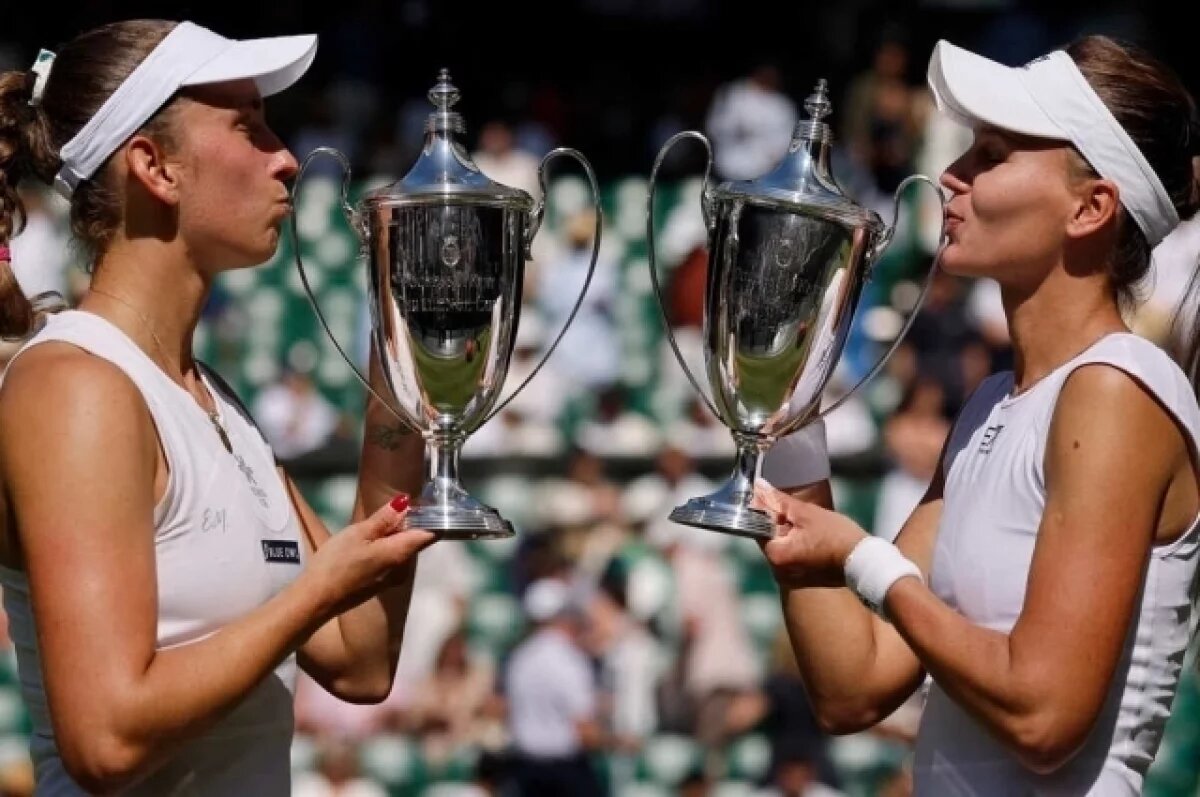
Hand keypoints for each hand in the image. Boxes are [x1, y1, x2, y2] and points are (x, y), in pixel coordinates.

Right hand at [300, 496, 436, 618]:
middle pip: (415, 540)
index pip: (430, 533)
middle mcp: (403, 568)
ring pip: (401, 550)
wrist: (316, 599)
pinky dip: (385, 548)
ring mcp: (392, 579)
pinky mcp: (380, 585)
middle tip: (389, 509)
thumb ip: (384, 518)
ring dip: (393, 536)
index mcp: (401, 553)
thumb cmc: (336, 563)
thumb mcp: (358, 533)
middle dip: (407, 524)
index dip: (428, 516)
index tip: (419, 501)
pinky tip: (367, 544)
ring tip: (374, 525)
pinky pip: (391, 560)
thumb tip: (406, 501)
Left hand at [751, 479, 867, 589]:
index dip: (766, 511)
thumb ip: (779, 500)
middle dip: (780, 523)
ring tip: (809, 525)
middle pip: (770, 539)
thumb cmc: (837, 536)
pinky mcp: (803, 581)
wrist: (867, 562)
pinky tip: (814, 538)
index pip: (758, 528)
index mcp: (776, 556)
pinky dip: (799, 546)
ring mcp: (791, 579)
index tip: (777, 501)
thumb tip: (759, 486)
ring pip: (783, 548)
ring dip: (790, 534)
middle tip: (798, 512)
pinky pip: (793, 558)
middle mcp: (779, 572)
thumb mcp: (806, 513)